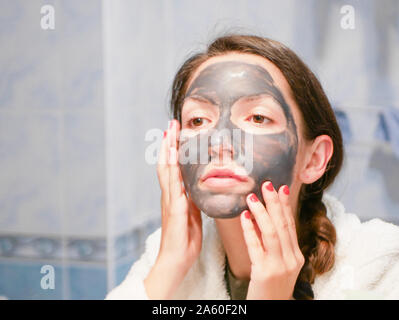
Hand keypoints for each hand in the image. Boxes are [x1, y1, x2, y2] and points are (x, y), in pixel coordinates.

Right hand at [144, 119, 201, 298]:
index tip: (176, 133)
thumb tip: (195, 188)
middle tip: (171, 124)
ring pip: (167, 172)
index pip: (173, 168)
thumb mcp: (192, 216)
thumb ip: (192, 201)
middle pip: (167, 164)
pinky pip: (174, 188)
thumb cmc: (184, 241)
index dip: (174, 150)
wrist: (175, 262)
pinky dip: (172, 172)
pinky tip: (173, 159)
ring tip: (169, 133)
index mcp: (175, 197)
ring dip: (168, 151)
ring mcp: (170, 203)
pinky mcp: (175, 212)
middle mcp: (170, 197)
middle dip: (169, 144)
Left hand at [240, 181, 304, 299]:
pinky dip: (249, 229)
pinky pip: (256, 246)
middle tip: (266, 184)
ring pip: (272, 232)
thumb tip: (260, 218)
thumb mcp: (278, 264)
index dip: (285, 206)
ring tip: (252, 197)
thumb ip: (273, 243)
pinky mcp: (264, 272)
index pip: (290, 225)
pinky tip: (244, 217)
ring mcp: (279, 266)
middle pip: (283, 225)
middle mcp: (291, 259)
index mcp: (296, 256)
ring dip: (262, 212)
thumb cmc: (271, 286)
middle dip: (274, 203)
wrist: (270, 309)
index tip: (281, 188)